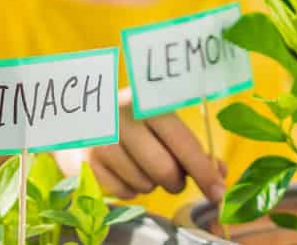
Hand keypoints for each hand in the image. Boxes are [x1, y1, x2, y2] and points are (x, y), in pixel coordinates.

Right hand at [56, 88, 226, 202]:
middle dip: (175, 182)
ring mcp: (100, 141)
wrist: (77, 116)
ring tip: (137, 164)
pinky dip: (128, 189)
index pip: (184, 144)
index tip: (218, 192)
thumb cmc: (131, 123)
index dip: (205, 172)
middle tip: (171, 177)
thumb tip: (220, 176)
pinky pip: (123, 193)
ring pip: (144, 185)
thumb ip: (192, 149)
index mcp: (147, 103)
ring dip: (149, 184)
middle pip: (166, 171)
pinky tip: (120, 171)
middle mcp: (122, 118)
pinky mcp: (84, 163)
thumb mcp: (161, 122)